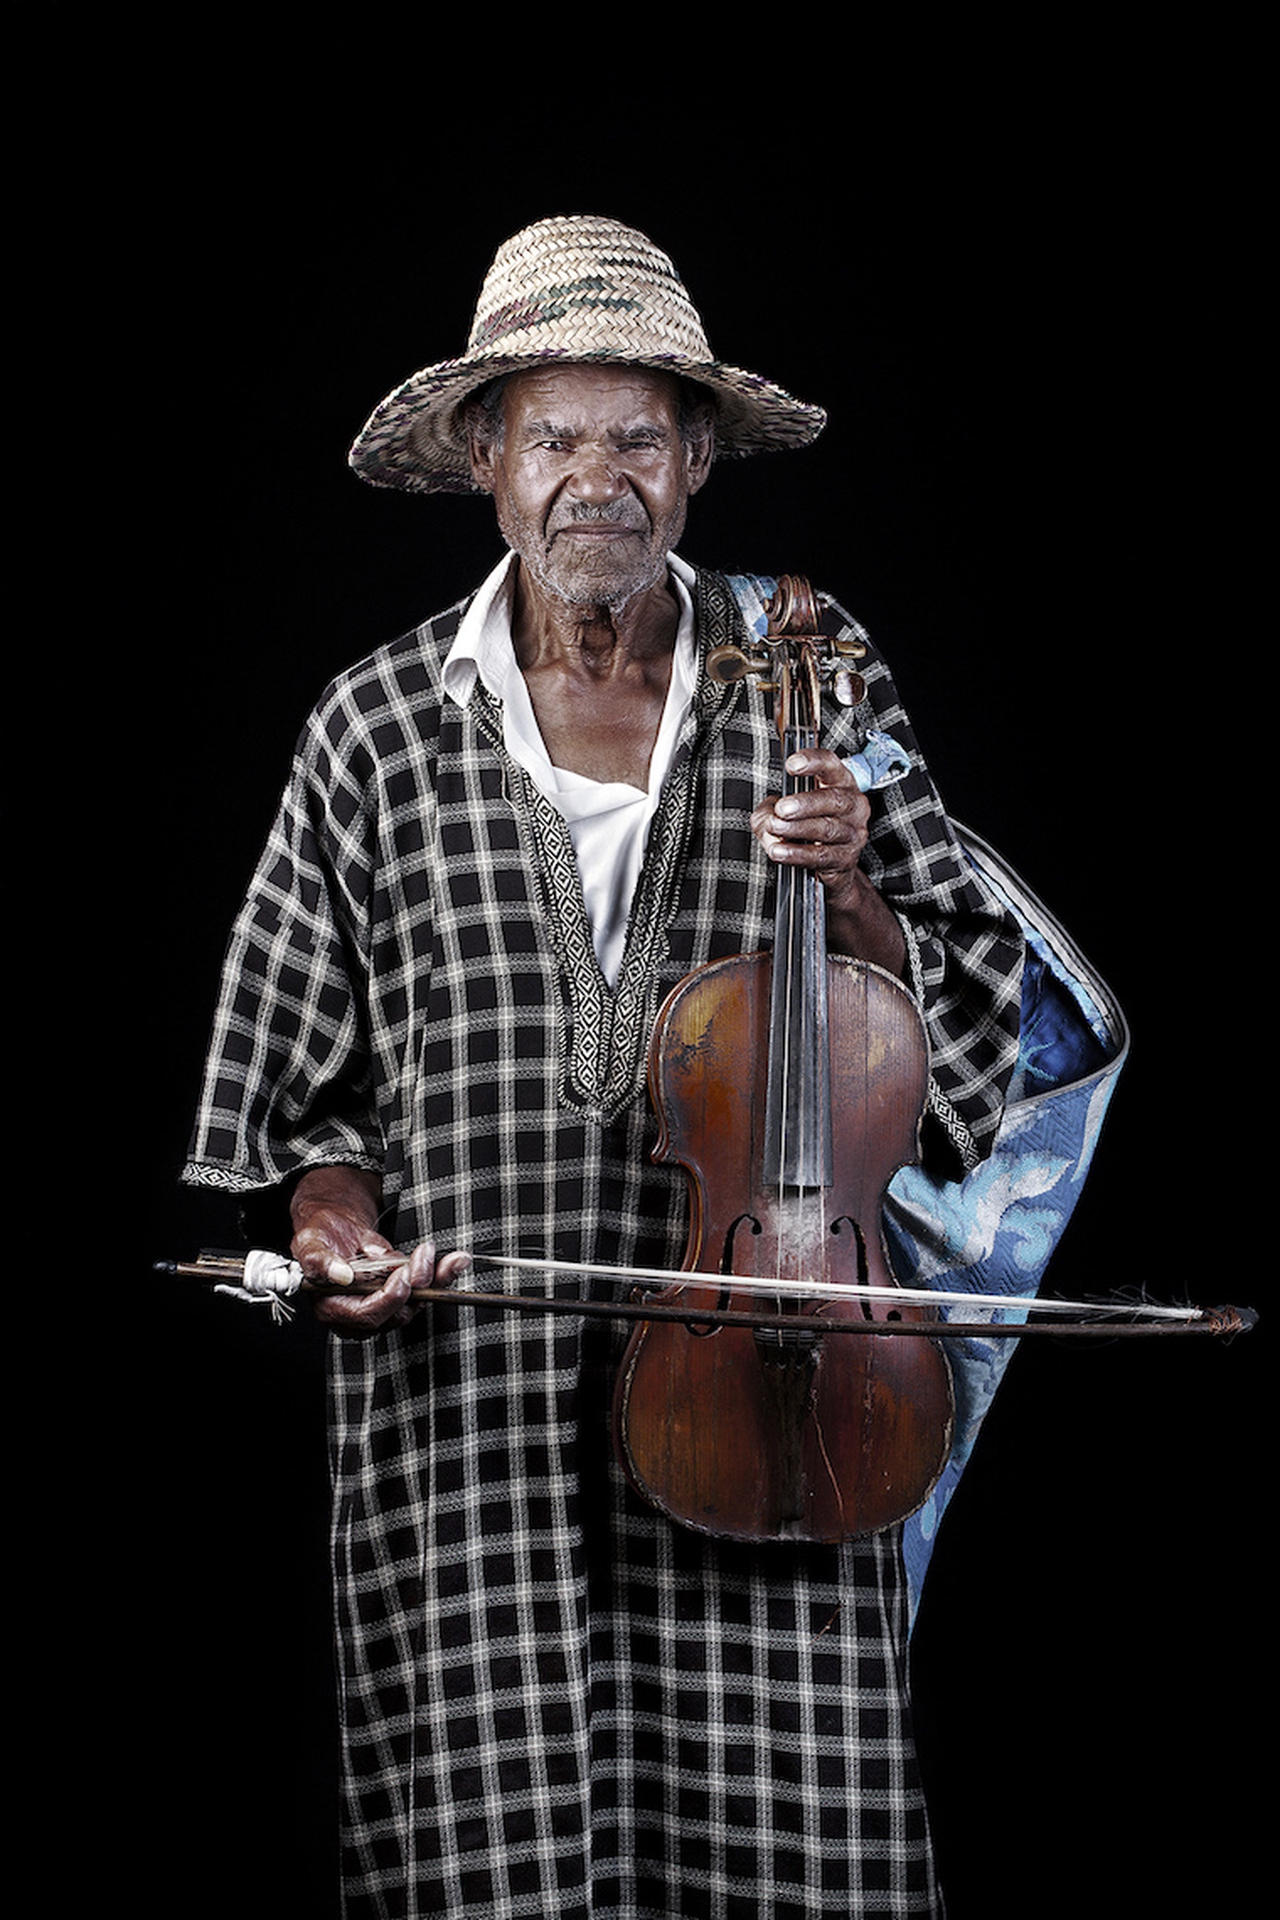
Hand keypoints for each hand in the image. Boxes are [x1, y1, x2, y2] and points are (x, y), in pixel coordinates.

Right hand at [290, 1165, 469, 1338]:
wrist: (334, 1228)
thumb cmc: (319, 1235)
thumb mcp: (310, 1242)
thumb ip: (319, 1260)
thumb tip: (341, 1275)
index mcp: (332, 1308)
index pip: (366, 1315)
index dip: (387, 1298)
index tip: (402, 1274)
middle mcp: (358, 1315)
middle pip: (396, 1313)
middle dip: (418, 1285)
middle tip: (426, 1255)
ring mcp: (381, 1307)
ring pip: (416, 1303)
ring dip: (438, 1280)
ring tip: (455, 1258)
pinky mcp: (399, 1295)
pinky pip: (423, 1292)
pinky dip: (441, 1276)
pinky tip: (456, 1261)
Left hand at [751, 747, 905, 973]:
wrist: (827, 886)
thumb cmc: (802, 839)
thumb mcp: (782, 819)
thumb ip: (769, 813)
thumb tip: (764, 819)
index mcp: (841, 789)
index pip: (835, 767)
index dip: (816, 762)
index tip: (792, 763)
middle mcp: (854, 812)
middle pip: (839, 801)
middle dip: (809, 803)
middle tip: (783, 809)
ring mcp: (852, 841)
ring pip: (831, 831)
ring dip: (800, 831)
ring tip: (775, 832)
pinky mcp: (842, 868)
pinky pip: (822, 860)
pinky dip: (797, 855)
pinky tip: (777, 852)